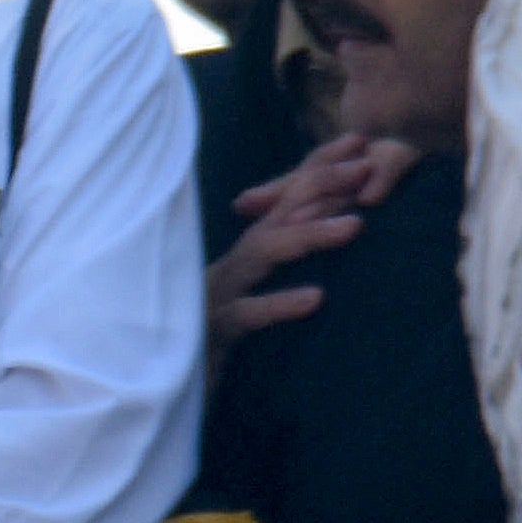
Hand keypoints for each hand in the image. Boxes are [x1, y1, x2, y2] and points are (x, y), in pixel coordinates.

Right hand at [208, 133, 417, 359]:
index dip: (319, 168)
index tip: (358, 142)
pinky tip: (315, 298)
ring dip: (309, 235)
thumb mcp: (252, 300)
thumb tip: (317, 236)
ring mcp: (218, 292)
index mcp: (246, 256)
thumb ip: (277, 266)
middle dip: (322, 185)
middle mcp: (233, 265)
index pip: (286, 201)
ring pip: (264, 253)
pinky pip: (247, 314)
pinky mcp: (212, 330)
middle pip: (279, 214)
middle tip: (368, 166)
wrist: (153, 380)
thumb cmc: (211, 343)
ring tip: (356, 226)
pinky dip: (278, 304)